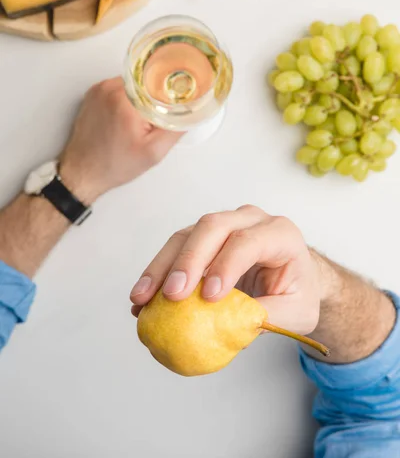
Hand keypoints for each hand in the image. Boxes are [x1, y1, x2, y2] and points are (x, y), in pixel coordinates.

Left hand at [59, 77, 181, 203]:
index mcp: (125, 100)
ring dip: (141, 99)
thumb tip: (190, 113)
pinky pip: (119, 89)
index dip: (170, 92)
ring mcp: (99, 90)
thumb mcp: (153, 153)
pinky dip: (127, 100)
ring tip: (140, 122)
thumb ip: (175, 129)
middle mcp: (109, 89)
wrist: (83, 172)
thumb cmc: (113, 165)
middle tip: (156, 120)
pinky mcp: (93, 94)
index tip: (175, 104)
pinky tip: (128, 119)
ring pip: (133, 85)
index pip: (159, 81)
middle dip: (155, 98)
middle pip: (146, 82)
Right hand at [130, 205, 321, 334]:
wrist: (290, 276)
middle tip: (172, 295)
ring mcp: (224, 224)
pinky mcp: (203, 237)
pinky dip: (157, 273)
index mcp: (280, 233)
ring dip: (162, 266)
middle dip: (189, 260)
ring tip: (142, 298)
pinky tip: (143, 299)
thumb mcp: (299, 311)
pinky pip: (175, 248)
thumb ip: (273, 316)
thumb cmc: (297, 291)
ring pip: (186, 234)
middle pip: (213, 227)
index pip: (249, 241)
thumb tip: (237, 326)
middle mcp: (250, 220)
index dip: (227, 265)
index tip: (210, 296)